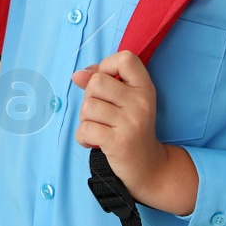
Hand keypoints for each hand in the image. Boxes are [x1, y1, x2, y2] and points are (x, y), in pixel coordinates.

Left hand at [73, 50, 197, 215]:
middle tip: (101, 113)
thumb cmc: (130, 128)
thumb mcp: (124, 101)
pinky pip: (85, 129)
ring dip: (85, 119)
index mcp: (144, 88)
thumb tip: (77, 75)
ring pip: (88, 107)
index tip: (106, 81)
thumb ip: (101, 82)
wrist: (148, 167)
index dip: (107, 66)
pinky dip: (83, 137)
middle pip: (97, 82)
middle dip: (90, 97)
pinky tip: (93, 142)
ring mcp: (131, 122)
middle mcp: (141, 102)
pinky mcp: (119, 142)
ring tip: (99, 128)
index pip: (125, 58)